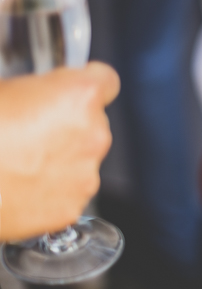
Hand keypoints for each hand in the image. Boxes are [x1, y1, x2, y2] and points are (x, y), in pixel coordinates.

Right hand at [0, 63, 119, 240]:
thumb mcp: (1, 88)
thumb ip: (28, 87)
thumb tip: (28, 94)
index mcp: (80, 95)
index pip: (104, 80)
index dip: (84, 82)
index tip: (71, 88)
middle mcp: (95, 134)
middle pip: (93, 122)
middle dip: (67, 124)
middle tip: (28, 129)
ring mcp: (86, 174)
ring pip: (82, 158)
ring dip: (61, 157)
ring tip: (18, 160)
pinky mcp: (72, 208)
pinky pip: (68, 191)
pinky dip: (51, 189)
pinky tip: (19, 185)